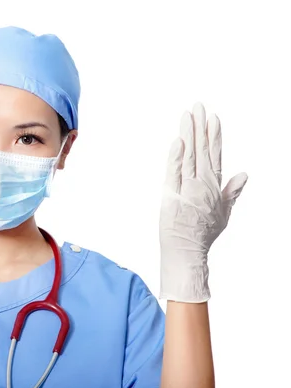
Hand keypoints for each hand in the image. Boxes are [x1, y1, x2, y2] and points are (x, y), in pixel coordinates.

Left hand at [159, 102, 247, 302]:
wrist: (187, 252)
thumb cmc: (203, 235)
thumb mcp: (224, 213)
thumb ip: (233, 191)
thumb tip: (245, 174)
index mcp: (214, 187)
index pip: (215, 156)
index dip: (214, 136)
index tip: (214, 118)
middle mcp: (202, 185)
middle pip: (202, 151)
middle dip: (201, 127)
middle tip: (199, 106)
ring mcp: (187, 189)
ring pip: (189, 156)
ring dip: (189, 135)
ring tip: (188, 115)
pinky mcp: (172, 195)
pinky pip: (174, 172)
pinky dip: (176, 156)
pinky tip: (178, 140)